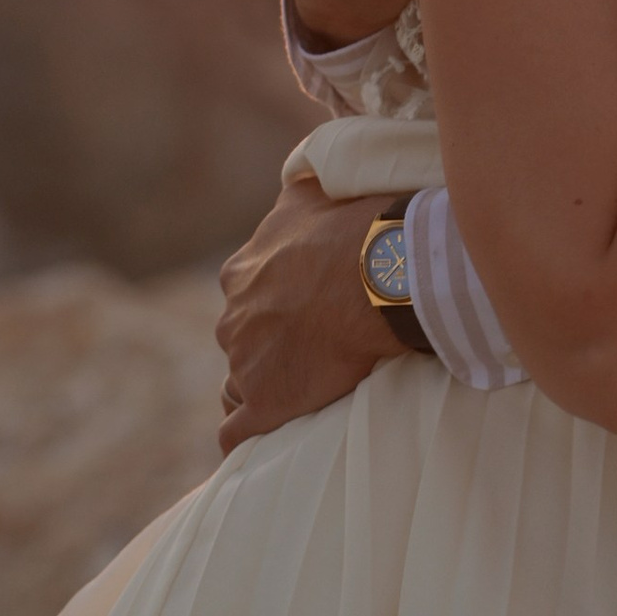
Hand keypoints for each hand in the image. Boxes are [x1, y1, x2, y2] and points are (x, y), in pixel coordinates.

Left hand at [217, 171, 408, 449]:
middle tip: (312, 352)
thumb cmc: (359, 228)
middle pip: (240, 342)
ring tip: (301, 392)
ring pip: (238, 385)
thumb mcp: (313, 191)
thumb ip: (293, 197)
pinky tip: (269, 436)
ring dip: (263, 389)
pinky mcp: (266, 403)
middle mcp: (233, 317)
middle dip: (267, 349)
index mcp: (241, 273)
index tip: (302, 314)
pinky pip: (235, 435)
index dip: (272, 310)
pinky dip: (249, 437)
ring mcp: (246, 362)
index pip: (243, 299)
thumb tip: (294, 178)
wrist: (383, 273)